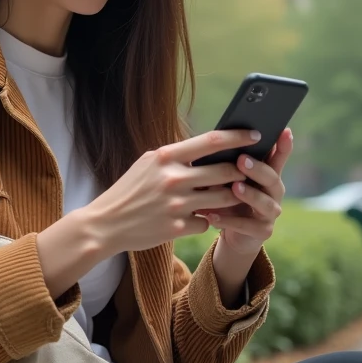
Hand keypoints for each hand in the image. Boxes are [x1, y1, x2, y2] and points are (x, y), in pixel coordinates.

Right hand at [85, 129, 261, 254]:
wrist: (106, 224)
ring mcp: (176, 205)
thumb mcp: (148, 164)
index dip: (237, 137)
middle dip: (242, 172)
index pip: (211, 141)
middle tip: (250, 171)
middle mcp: (173, 179)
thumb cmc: (130, 190)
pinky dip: (206, 220)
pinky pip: (206, 222)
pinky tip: (196, 218)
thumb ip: (176, 156)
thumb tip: (208, 148)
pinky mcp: (177, 228)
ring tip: (231, 195)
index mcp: (165, 157)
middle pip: (224, 172)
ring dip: (230, 198)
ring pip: (222, 199)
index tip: (255, 134)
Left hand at [203, 128, 291, 257]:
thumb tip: (215, 142)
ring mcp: (271, 213)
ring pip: (264, 203)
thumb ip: (228, 164)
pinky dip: (229, 221)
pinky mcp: (263, 232)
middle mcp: (274, 192)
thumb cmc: (229, 197)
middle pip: (272, 178)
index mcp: (268, 175)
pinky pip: (247, 226)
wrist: (231, 231)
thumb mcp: (228, 179)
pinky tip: (213, 216)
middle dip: (258, 168)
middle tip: (242, 160)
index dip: (284, 146)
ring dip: (249, 194)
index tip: (285, 131)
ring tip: (234, 188)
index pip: (278, 157)